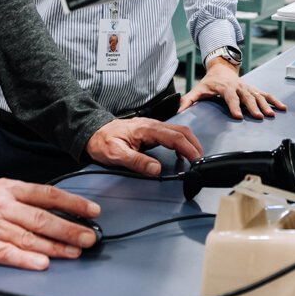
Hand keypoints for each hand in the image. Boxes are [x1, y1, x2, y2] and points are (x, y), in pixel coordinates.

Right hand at [0, 179, 100, 269]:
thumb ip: (20, 197)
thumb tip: (52, 207)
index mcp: (7, 188)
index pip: (47, 194)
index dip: (72, 203)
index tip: (92, 211)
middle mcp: (2, 205)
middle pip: (42, 218)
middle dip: (70, 229)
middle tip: (90, 238)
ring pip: (29, 237)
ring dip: (55, 247)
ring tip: (75, 253)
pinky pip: (6, 254)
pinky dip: (25, 259)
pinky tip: (42, 264)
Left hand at [85, 117, 202, 175]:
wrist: (94, 132)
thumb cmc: (103, 142)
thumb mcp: (116, 155)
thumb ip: (137, 161)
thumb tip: (156, 170)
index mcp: (146, 129)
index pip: (174, 137)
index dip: (188, 148)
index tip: (196, 160)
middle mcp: (152, 125)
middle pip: (181, 131)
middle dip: (194, 144)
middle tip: (200, 161)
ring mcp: (152, 126)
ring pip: (178, 131)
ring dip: (189, 143)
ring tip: (194, 158)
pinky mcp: (151, 130)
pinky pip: (171, 133)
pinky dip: (181, 143)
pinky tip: (181, 154)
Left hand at [178, 59, 287, 118]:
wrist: (221, 68)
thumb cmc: (210, 82)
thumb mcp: (198, 89)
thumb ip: (188, 100)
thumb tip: (178, 111)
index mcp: (224, 87)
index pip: (230, 97)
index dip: (234, 106)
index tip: (238, 116)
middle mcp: (238, 86)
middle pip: (246, 97)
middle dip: (252, 107)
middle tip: (258, 117)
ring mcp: (247, 87)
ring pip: (258, 95)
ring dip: (265, 105)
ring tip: (271, 114)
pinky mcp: (254, 89)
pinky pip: (265, 94)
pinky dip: (274, 100)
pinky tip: (282, 108)